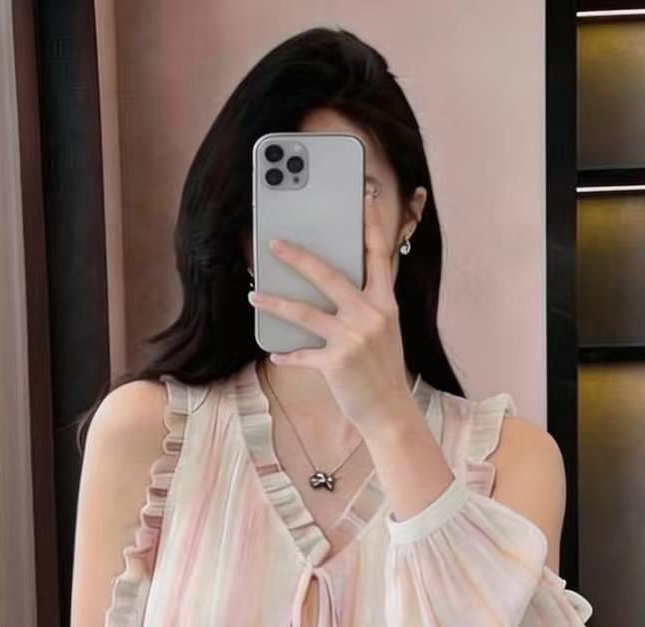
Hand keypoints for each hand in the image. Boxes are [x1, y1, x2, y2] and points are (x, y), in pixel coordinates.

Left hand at [247, 191, 418, 437]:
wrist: (390, 412)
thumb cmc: (381, 370)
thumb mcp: (381, 332)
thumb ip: (363, 307)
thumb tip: (328, 289)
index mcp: (385, 304)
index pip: (378, 256)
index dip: (371, 224)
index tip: (364, 197)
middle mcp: (371, 316)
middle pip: (329, 276)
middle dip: (299, 257)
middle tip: (274, 242)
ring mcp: (353, 339)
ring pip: (305, 312)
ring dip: (275, 301)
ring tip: (254, 294)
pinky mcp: (337, 363)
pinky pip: (302, 354)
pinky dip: (287, 354)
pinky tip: (275, 353)